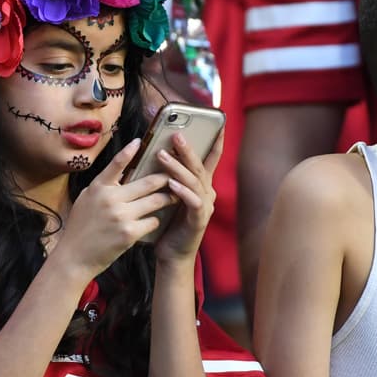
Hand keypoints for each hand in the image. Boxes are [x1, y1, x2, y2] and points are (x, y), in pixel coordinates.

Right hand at [54, 139, 173, 278]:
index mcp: (98, 188)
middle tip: (175, 175)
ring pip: (156, 201)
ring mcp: (121, 215)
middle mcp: (110, 198)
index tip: (141, 141)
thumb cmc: (81, 228)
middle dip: (165, 179)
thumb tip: (120, 174)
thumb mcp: (86, 200)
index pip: (116, 164)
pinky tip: (150, 223)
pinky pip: (153, 221)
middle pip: (148, 183)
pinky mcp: (130, 233)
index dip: (130, 151)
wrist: (75, 257)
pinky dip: (154, 221)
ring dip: (167, 199)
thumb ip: (103, 187)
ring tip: (172, 197)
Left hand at [152, 129, 222, 263]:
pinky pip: (192, 202)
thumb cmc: (168, 221)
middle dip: (188, 149)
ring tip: (162, 155)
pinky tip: (170, 184)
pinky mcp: (198, 221)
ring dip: (178, 167)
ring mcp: (204, 207)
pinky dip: (181, 192)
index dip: (215, 142)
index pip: (210, 160)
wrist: (172, 253)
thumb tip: (157, 151)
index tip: (219, 124)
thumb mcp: (168, 194)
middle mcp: (207, 193)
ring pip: (194, 182)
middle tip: (176, 134)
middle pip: (200, 166)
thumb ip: (168, 175)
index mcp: (201, 185)